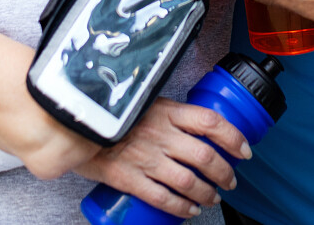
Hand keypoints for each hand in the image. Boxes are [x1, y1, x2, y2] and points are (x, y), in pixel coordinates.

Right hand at [74, 99, 249, 217]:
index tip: (243, 148)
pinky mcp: (129, 179)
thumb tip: (192, 121)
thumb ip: (166, 112)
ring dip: (207, 192)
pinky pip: (163, 198)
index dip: (233, 136)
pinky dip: (182, 208)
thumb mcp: (142, 102)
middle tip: (230, 179)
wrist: (70, 125)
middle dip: (224, 171)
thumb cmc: (108, 113)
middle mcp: (160, 134)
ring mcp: (145, 158)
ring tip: (213, 197)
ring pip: (188, 180)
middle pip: (205, 155)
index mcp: (165, 111)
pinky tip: (190, 210)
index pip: (210, 121)